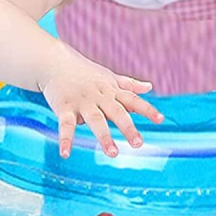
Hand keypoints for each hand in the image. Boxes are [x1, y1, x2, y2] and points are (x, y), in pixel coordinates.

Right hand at [38, 47, 162, 158]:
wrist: (54, 61)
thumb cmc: (84, 71)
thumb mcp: (109, 76)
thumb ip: (129, 84)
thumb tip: (149, 87)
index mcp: (112, 90)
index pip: (133, 100)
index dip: (147, 109)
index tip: (161, 119)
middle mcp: (100, 96)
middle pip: (117, 112)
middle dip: (128, 128)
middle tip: (138, 144)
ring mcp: (82, 101)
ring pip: (95, 120)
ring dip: (104, 136)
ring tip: (113, 153)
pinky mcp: (64, 106)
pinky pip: (66, 124)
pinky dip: (66, 139)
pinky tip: (65, 154)